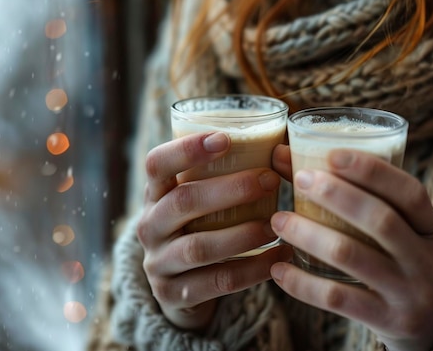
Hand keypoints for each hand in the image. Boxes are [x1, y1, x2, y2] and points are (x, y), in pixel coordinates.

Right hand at [137, 132, 291, 330]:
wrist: (178, 288)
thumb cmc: (199, 227)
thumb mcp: (201, 201)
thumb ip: (226, 176)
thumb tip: (283, 152)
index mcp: (154, 194)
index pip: (157, 164)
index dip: (186, 149)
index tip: (225, 139)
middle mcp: (149, 225)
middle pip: (183, 202)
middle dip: (230, 189)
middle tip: (270, 180)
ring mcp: (158, 262)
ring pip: (199, 247)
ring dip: (243, 234)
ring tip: (276, 226)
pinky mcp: (174, 294)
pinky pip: (217, 282)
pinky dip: (252, 270)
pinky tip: (278, 259)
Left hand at [269, 147, 432, 350]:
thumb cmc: (408, 263)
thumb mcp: (406, 232)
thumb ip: (362, 200)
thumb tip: (288, 157)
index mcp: (432, 227)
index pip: (410, 192)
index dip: (372, 171)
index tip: (332, 154)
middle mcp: (425, 259)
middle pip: (381, 220)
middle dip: (337, 195)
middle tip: (300, 180)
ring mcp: (408, 292)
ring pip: (352, 256)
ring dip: (310, 234)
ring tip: (278, 220)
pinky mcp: (388, 321)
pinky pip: (338, 299)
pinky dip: (303, 283)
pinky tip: (278, 269)